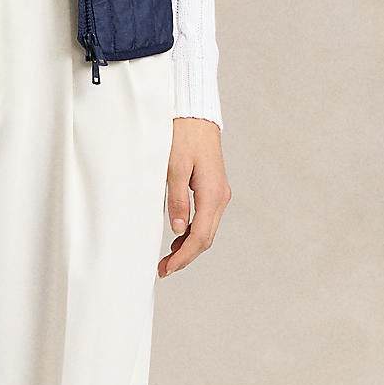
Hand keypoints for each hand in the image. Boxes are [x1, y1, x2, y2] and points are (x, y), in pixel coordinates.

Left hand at [159, 116, 228, 276]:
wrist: (196, 115)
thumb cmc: (183, 136)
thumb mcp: (175, 167)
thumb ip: (177, 199)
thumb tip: (179, 230)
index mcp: (212, 194)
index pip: (200, 236)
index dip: (184, 256)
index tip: (167, 268)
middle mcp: (220, 197)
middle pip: (206, 238)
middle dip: (186, 257)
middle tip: (163, 269)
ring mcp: (219, 194)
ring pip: (207, 230)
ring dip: (189, 247)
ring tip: (168, 259)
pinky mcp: (213, 189)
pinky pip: (206, 219)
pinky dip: (193, 233)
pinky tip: (179, 239)